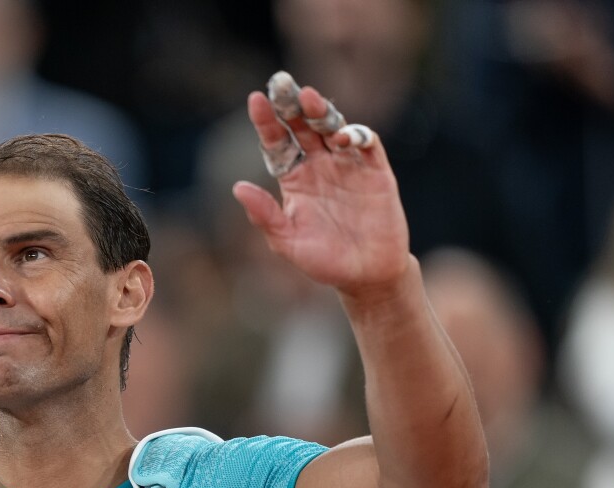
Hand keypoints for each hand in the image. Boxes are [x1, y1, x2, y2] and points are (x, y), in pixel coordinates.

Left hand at [233, 77, 411, 297]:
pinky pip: (366, 144)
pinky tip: (342, 137)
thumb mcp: (287, 242)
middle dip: (292, 104)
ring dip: (321, 111)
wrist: (367, 276)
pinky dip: (356, 135)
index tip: (256, 99)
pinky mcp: (376, 172)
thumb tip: (237, 188)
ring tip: (309, 99)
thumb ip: (264, 216)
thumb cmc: (323, 261)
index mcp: (294, 178)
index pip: (277, 142)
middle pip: (303, 125)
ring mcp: (347, 166)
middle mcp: (319, 165)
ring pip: (332, 127)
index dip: (267, 121)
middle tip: (282, 83)